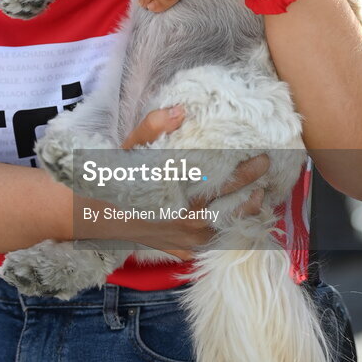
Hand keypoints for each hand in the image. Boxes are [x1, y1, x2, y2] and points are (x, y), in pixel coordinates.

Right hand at [119, 104, 268, 260]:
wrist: (97, 214)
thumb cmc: (117, 177)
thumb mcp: (130, 148)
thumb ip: (153, 127)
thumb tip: (181, 111)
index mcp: (176, 195)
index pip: (220, 184)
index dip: (245, 172)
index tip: (262, 157)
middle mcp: (184, 221)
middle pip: (229, 207)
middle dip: (251, 186)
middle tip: (265, 168)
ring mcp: (184, 240)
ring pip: (226, 229)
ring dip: (245, 212)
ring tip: (259, 195)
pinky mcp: (181, 251)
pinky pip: (212, 244)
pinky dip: (229, 231)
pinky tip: (238, 217)